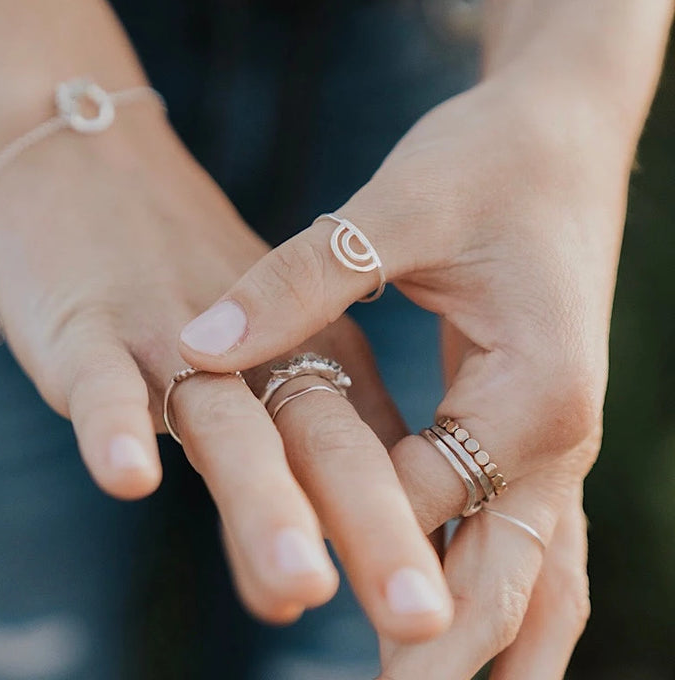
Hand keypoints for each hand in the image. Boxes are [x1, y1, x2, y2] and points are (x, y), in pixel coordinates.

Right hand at [0, 106, 451, 638]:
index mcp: (302, 356)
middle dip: (373, 534)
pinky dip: (115, 427)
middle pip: (321, 446)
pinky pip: (103, 386)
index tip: (438, 618)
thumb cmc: (173, 270)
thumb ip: (306, 429)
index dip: (408, 536)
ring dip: (262, 503)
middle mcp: (251, 354)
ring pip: (224, 426)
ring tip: (300, 584)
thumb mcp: (258, 350)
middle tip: (423, 620)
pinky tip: (129, 479)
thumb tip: (351, 543)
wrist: (84, 161)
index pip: (367, 455)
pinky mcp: (86, 330)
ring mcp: (165, 340)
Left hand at [179, 75, 621, 674]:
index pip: (428, 501)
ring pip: (538, 580)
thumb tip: (197, 346)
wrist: (561, 131)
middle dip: (439, 649)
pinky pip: (531, 544)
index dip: (357, 545)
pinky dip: (502, 603)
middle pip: (502, 575)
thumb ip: (297, 281)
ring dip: (486, 648)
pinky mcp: (534, 432)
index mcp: (533, 387)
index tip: (290, 593)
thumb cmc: (485, 162)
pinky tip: (462, 642)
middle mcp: (559, 432)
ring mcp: (556, 440)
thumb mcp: (393, 209)